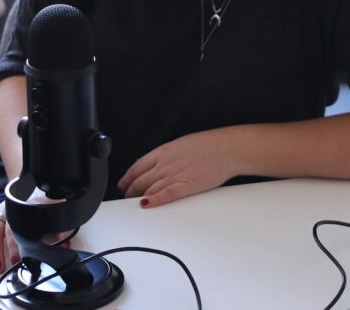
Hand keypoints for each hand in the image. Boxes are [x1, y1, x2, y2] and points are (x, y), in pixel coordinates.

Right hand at [0, 194, 73, 273]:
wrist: (27, 182)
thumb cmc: (38, 199)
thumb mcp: (50, 209)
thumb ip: (57, 228)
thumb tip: (64, 245)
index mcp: (27, 207)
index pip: (28, 223)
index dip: (30, 238)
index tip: (33, 251)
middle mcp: (11, 210)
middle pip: (9, 228)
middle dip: (11, 247)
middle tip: (15, 262)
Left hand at [117, 129, 238, 207]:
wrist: (226, 149)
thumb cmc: (208, 145)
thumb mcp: (181, 144)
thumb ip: (168, 155)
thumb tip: (159, 163)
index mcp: (163, 151)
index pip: (137, 167)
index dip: (127, 178)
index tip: (123, 185)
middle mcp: (165, 163)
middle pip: (140, 180)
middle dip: (130, 191)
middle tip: (126, 198)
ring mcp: (174, 175)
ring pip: (149, 189)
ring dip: (139, 198)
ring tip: (135, 204)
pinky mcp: (186, 186)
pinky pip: (165, 195)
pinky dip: (154, 200)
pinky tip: (147, 204)